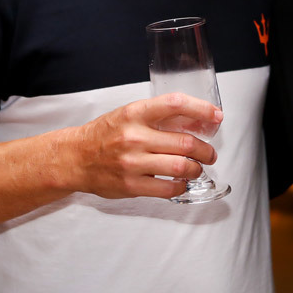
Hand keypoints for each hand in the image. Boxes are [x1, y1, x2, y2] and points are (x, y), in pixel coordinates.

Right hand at [67, 92, 222, 199]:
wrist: (75, 157)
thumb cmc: (105, 135)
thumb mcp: (129, 114)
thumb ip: (158, 116)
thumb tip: (195, 121)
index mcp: (135, 113)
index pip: (175, 104)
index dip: (201, 109)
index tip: (216, 115)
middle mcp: (134, 136)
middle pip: (185, 142)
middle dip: (205, 150)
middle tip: (209, 154)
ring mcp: (133, 162)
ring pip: (181, 166)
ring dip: (196, 169)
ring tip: (196, 168)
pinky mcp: (131, 185)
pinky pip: (168, 188)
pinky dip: (181, 186)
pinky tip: (180, 182)